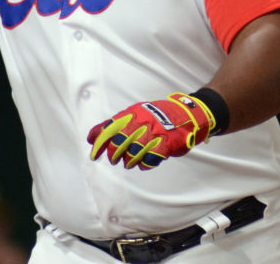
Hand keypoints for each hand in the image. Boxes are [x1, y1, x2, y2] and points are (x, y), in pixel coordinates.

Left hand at [87, 92, 215, 169]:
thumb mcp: (135, 113)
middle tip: (113, 159)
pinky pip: (150, 159)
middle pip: (119, 142)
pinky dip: (144, 164)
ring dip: (128, 161)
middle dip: (113, 154)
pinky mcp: (166, 144)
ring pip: (133, 153)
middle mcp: (141, 122)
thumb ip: (114, 124)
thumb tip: (91, 137)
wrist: (188, 114)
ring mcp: (154, 133)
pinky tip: (143, 164)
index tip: (94, 155)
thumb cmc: (157, 115)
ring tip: (128, 162)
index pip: (110, 129)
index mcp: (131, 114)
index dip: (100, 143)